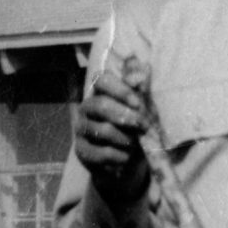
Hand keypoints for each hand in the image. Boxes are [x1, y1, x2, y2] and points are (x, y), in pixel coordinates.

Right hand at [75, 69, 148, 203]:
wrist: (129, 161)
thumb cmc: (137, 129)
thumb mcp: (144, 109)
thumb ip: (142, 89)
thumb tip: (145, 66)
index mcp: (101, 92)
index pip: (101, 80)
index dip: (119, 89)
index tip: (138, 103)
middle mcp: (87, 108)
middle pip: (100, 104)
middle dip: (125, 115)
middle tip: (143, 125)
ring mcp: (82, 129)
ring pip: (102, 130)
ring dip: (125, 138)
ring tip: (136, 144)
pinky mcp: (82, 151)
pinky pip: (101, 153)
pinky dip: (119, 157)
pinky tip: (127, 158)